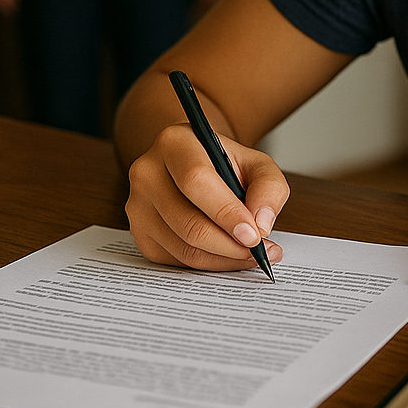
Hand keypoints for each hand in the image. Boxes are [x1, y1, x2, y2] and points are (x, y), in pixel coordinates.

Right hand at [125, 123, 289, 270]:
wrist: (192, 164)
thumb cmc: (224, 163)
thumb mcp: (255, 162)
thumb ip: (269, 187)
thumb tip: (261, 225)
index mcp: (174, 143)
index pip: (196, 182)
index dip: (226, 213)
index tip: (254, 235)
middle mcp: (147, 173)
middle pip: (188, 222)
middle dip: (230, 245)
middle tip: (260, 251)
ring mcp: (138, 206)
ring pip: (183, 248)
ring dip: (223, 259)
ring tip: (251, 255)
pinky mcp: (139, 233)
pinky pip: (176, 261)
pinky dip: (208, 264)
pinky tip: (228, 256)